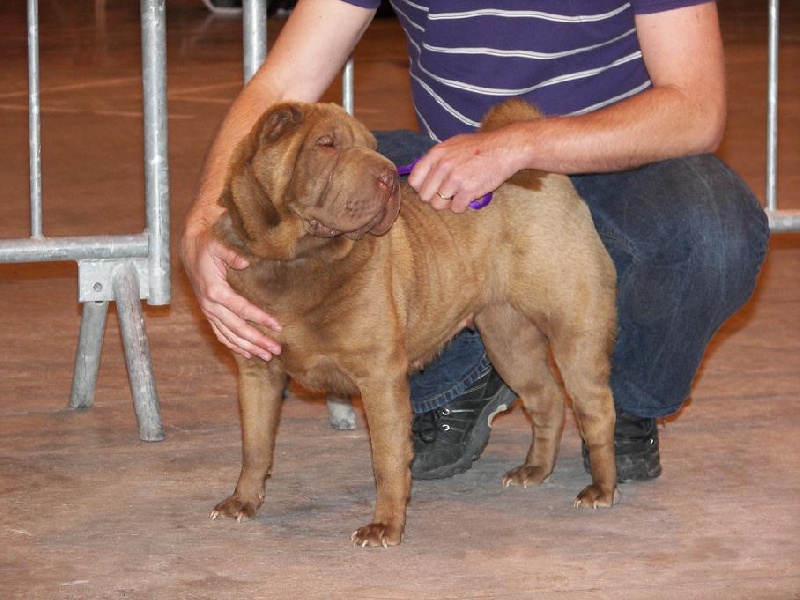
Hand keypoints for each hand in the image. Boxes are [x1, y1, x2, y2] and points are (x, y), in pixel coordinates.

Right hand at [181, 224, 281, 360]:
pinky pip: (220, 334)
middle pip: (237, 328)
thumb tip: (246, 262)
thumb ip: (231, 254)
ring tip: (267, 356)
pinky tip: (247, 353)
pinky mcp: (208, 313)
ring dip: (248, 347)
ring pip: (229, 335)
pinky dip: (233, 345)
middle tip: (276, 350)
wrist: (189, 248)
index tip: (277, 326)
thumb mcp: (218, 246)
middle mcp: (211, 306)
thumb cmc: (207, 245)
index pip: (242, 309)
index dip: (261, 318)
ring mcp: (208, 311)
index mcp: (216, 291)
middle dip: (258, 340)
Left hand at [407, 129, 521, 212]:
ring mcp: (455, 178)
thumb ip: (436, 159)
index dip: (422, 188)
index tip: (432, 188)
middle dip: (435, 197)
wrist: (505, 148)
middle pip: (425, 196)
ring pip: (438, 204)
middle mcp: (443, 165)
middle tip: (448, 194)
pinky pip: (456, 208)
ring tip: (458, 195)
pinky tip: (469, 196)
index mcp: (436, 154)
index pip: (414, 180)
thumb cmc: (480, 147)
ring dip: (448, 203)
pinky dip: (462, 206)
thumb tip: (421, 175)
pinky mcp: (468, 189)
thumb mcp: (453, 144)